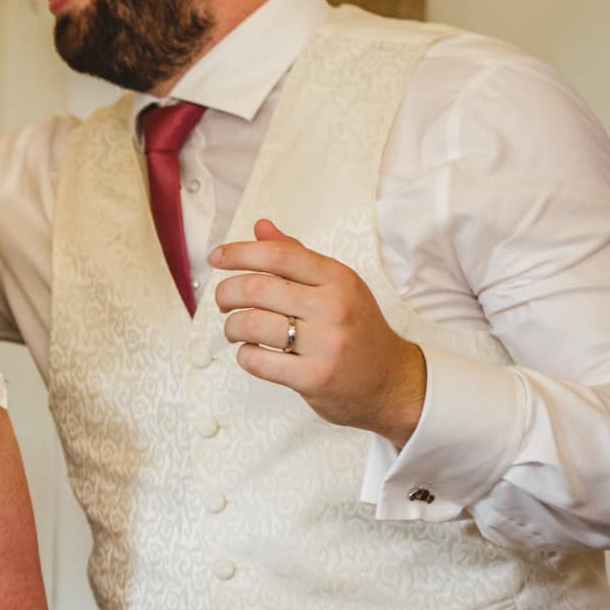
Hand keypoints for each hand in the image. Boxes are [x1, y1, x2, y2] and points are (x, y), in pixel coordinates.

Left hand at [210, 218, 427, 445]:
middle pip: (256, 288)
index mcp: (338, 278)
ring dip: (231, 327)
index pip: (278, 255)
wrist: (392, 382)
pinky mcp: (314, 377)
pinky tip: (252, 352)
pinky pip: (257, 360)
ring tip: (235, 330)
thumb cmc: (358, 330)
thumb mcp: (337, 286)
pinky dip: (244, 355)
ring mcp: (325, 343)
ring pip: (250, 324)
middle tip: (222, 301)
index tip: (216, 258)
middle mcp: (333, 306)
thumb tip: (260, 227)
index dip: (239, 253)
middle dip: (226, 293)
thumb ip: (297, 257)